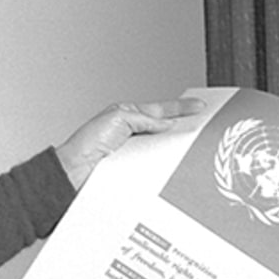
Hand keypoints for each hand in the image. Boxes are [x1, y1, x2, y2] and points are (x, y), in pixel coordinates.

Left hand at [55, 98, 205, 188]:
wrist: (75, 173)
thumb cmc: (87, 143)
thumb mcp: (118, 119)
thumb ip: (144, 119)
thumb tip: (167, 124)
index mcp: (129, 117)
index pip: (161, 109)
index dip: (181, 107)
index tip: (200, 105)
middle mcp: (134, 134)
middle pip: (166, 130)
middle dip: (184, 128)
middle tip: (204, 127)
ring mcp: (136, 154)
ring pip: (163, 150)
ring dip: (176, 151)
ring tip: (192, 148)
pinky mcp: (136, 172)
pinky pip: (156, 168)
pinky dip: (165, 168)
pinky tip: (175, 169)